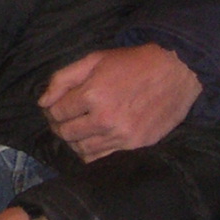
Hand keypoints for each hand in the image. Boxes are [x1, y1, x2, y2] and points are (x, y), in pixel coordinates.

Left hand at [39, 43, 202, 161]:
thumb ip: (63, 79)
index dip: (51, 109)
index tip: (56, 106)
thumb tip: (43, 102)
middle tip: (64, 118)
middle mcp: (105, 119)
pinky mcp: (136, 146)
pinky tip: (93, 140)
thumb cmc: (133, 63)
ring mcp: (121, 135)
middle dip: (59, 125)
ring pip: (81, 149)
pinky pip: (102, 159)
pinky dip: (91, 153)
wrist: (176, 71)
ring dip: (74, 140)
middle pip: (66, 133)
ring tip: (79, 128)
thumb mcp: (94, 60)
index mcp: (92, 95)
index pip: (55, 112)